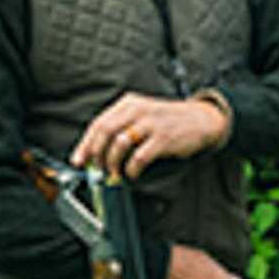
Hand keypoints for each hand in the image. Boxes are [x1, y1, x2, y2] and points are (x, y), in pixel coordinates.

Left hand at [70, 92, 228, 179]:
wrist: (200, 119)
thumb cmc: (167, 121)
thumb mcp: (142, 115)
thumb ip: (121, 129)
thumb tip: (96, 153)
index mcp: (129, 104)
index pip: (99, 124)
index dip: (85, 145)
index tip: (78, 161)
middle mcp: (138, 110)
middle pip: (105, 132)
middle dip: (96, 154)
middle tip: (98, 169)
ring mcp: (151, 123)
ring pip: (119, 144)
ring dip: (112, 163)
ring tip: (115, 173)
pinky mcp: (163, 138)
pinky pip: (139, 157)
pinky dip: (131, 170)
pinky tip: (132, 175)